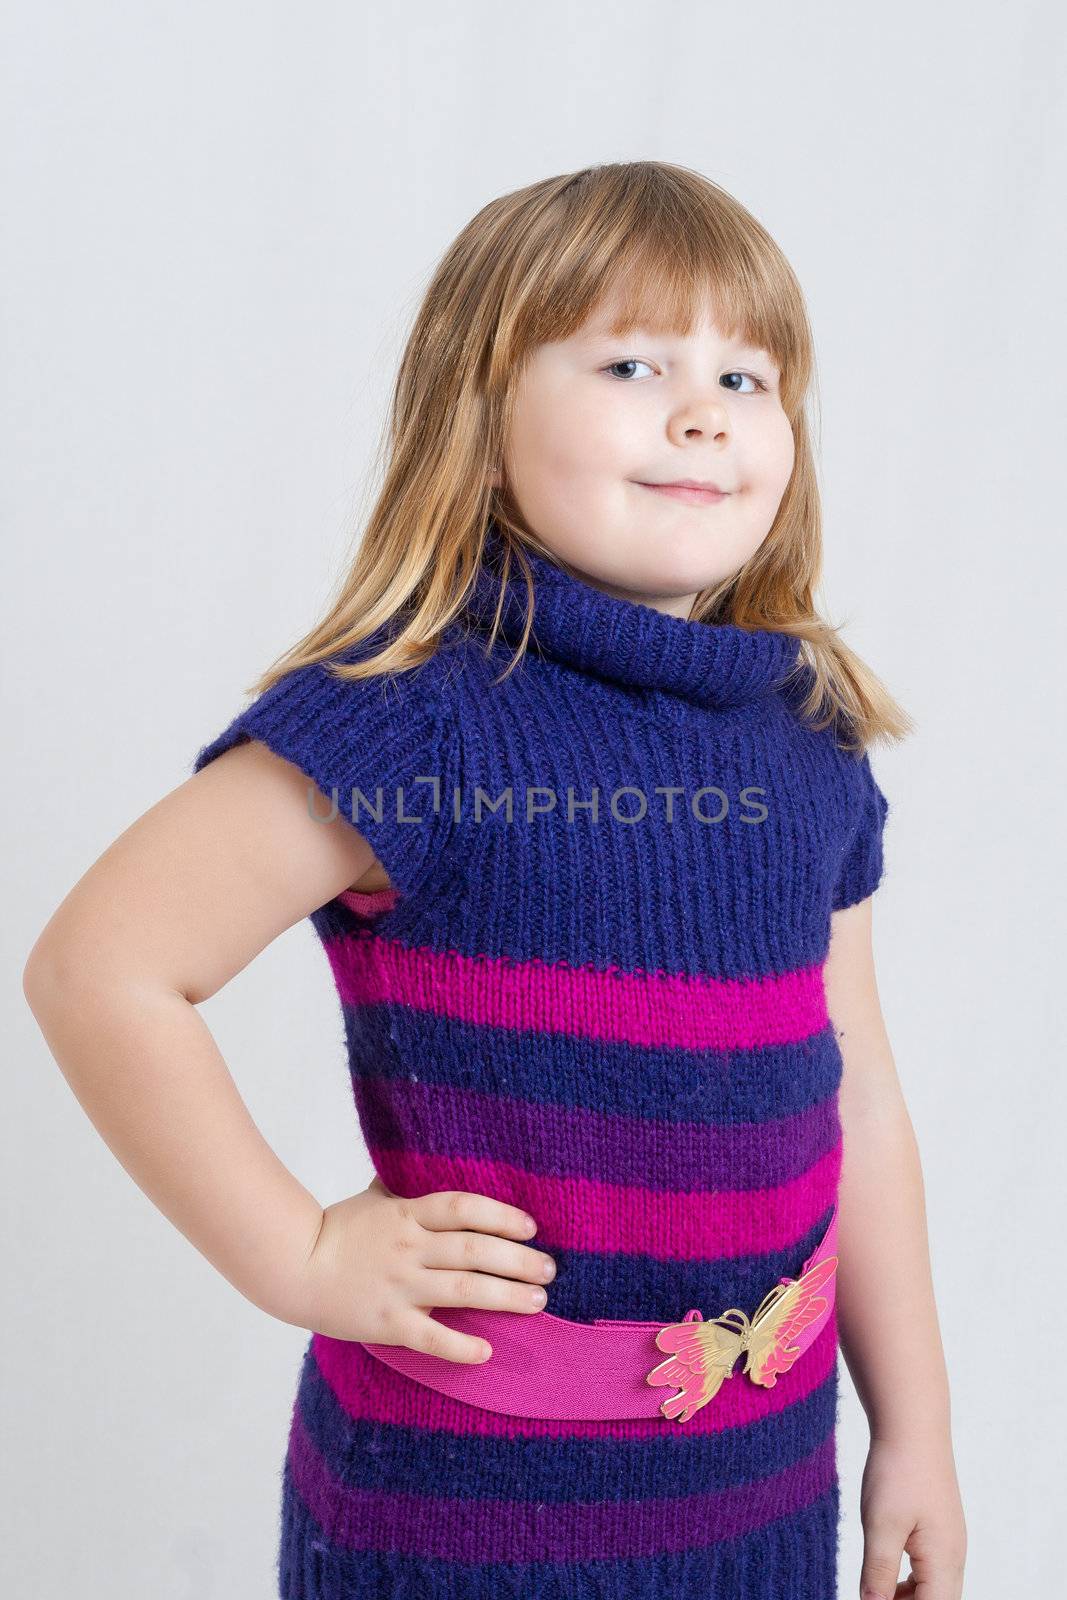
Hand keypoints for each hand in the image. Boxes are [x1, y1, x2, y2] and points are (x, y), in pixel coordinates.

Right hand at [292, 1175, 556, 1362]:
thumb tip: (428, 1159)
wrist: (292, 1266)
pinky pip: (430, 1336)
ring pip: (463, 1290)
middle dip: (518, 1260)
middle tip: (549, 1269)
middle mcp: (409, 1247)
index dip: (502, 1215)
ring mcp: (399, 1285)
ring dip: (505, 1296)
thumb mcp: (374, 1198)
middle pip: (474, 1250)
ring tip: (538, 1301)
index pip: (464, 1208)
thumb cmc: (336, 1229)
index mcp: (407, 1214)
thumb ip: (405, 1186)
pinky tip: (487, 1350)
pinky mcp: (387, 1322)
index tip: (531, 1227)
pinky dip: (460, 1346)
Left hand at [859, 1433, 966, 1598]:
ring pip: (934, 1590)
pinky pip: (930, 1571)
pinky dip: (910, 1583)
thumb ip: (878, 1572)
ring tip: (875, 1593)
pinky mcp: (939, 1531)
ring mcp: (949, 1543)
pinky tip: (886, 1574)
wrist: (913, 1427)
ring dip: (908, 1599)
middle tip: (873, 1597)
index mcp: (944, 1562)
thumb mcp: (880, 1526)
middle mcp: (953, 1557)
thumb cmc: (898, 1472)